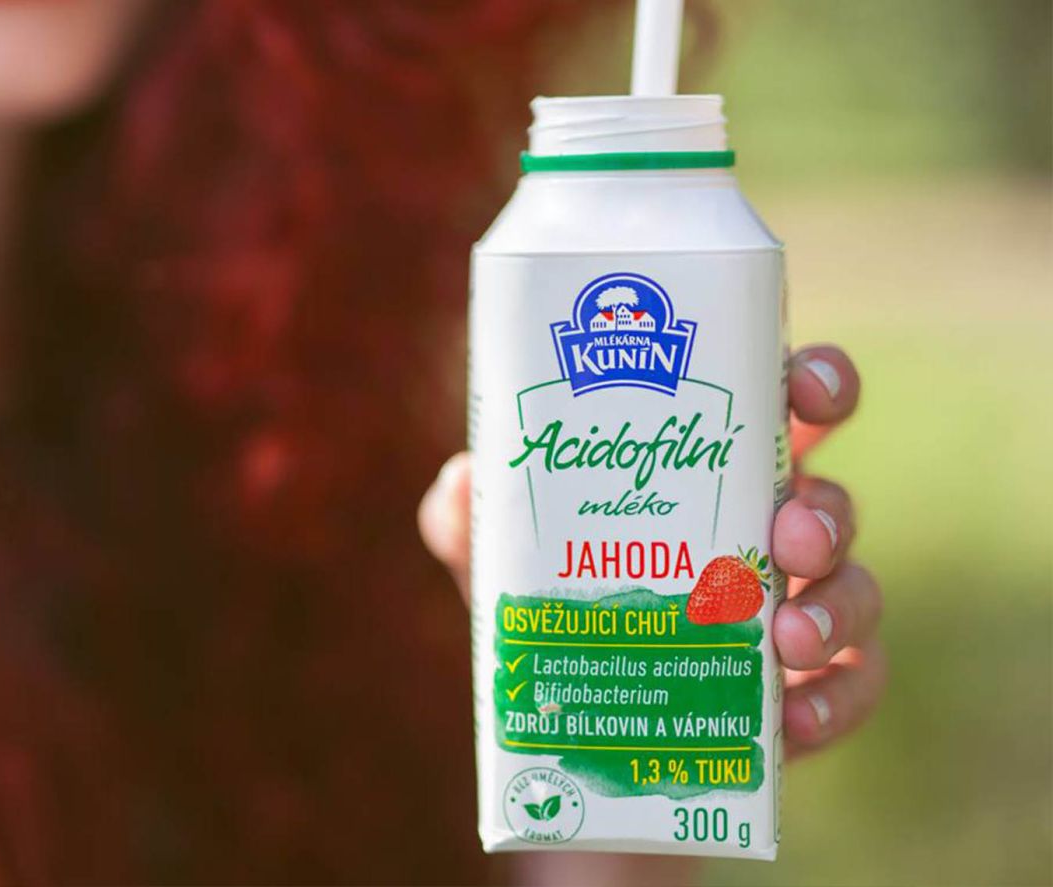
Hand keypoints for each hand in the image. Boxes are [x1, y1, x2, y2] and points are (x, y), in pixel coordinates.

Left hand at [420, 343, 883, 759]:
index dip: (817, 381)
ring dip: (838, 606)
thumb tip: (462, 483)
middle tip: (792, 538)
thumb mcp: (501, 560)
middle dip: (827, 512)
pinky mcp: (806, 688)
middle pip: (831, 499)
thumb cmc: (551, 604)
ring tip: (789, 636)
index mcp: (711, 472)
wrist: (571, 723)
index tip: (808, 388)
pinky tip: (793, 721)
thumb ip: (470, 518)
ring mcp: (795, 609)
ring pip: (855, 588)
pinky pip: (852, 686)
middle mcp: (766, 529)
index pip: (786, 404)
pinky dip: (834, 703)